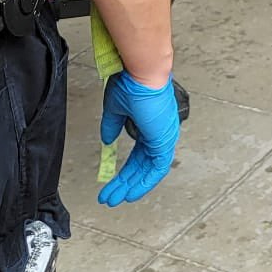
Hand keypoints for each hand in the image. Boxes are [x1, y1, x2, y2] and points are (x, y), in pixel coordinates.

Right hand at [98, 70, 180, 206]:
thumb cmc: (132, 82)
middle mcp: (159, 132)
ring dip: (132, 186)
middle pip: (142, 165)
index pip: (139, 155)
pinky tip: (131, 192)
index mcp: (150, 124)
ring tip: (115, 198)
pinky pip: (157, 168)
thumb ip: (113, 126)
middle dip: (125, 183)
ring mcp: (164, 136)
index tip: (113, 183)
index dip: (125, 170)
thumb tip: (107, 140)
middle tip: (111, 196)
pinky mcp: (164, 139)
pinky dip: (145, 182)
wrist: (142, 72)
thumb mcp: (116, 109)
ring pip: (149, 169)